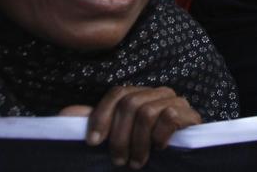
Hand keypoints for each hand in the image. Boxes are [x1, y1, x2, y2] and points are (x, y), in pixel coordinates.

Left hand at [84, 86, 200, 169]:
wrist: (182, 164)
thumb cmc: (146, 148)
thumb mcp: (116, 137)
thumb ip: (95, 123)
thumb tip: (67, 113)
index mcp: (140, 94)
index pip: (118, 93)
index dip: (102, 116)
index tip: (92, 143)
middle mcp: (158, 92)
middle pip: (130, 103)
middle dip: (119, 137)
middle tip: (118, 161)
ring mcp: (176, 100)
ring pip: (146, 112)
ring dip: (138, 143)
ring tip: (137, 162)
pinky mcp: (190, 113)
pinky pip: (169, 117)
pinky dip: (160, 136)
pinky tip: (160, 148)